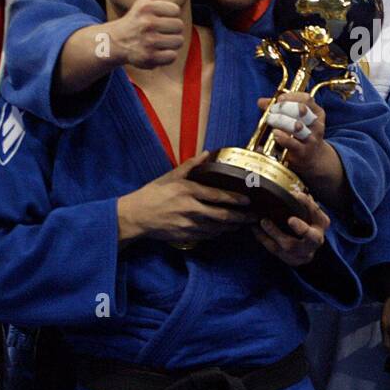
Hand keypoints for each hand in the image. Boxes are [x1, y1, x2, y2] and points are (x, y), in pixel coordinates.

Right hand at [108, 0, 183, 67]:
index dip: (169, 15)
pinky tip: (156, 51)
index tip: (158, 17)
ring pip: (178, 42)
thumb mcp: (144, 0)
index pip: (175, 10)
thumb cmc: (136, 18)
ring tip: (158, 40)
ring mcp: (148, 42)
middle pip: (179, 26)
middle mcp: (148, 24)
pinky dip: (166, 56)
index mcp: (148, 8)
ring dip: (170, 43)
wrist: (117, 42)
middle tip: (159, 31)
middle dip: (171, 29)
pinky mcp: (149, 58)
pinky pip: (172, 56)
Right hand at [117, 151, 254, 244]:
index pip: (217, 196)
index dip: (235, 199)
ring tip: (243, 224)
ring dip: (232, 226)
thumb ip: (191, 165)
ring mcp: (188, 225)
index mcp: (188, 191)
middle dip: (240, 217)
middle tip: (253, 217)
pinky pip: (207, 236)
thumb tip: (208, 153)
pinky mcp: (185, 236)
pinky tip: (224, 229)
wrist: (136, 216)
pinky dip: (218, 233)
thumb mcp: (170, 176)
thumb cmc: (153, 194)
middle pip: (222, 216)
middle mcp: (191, 209)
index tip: (248, 200)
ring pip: (217, 228)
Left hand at [252, 189, 328, 266]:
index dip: (308, 205)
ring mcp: (304, 254)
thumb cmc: (306, 221)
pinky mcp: (292, 260)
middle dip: (300, 228)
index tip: (297, 195)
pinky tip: (256, 230)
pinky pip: (276, 251)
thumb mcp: (308, 210)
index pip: (318, 214)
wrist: (306, 245)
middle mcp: (316, 241)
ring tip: (263, 221)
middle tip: (282, 220)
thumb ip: (303, 202)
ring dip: (274, 233)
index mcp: (322, 224)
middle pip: (310, 238)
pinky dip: (264, 240)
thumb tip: (293, 192)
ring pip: (288, 247)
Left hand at [260, 92, 325, 171]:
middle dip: (284, 107)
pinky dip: (283, 137)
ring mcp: (311, 139)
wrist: (313, 157)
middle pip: (302, 110)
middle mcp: (316, 125)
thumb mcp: (296, 119)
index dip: (291, 96)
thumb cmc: (301, 135)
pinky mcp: (302, 152)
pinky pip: (293, 143)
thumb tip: (261, 101)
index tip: (279, 99)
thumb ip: (279, 109)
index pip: (307, 99)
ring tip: (271, 120)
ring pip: (298, 126)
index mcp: (317, 113)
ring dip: (282, 121)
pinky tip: (275, 133)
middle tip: (272, 110)